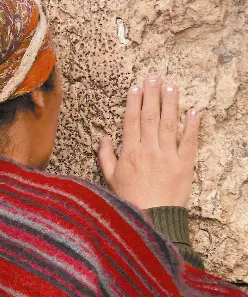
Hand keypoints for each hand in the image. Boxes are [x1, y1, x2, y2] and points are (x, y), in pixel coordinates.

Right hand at [98, 74, 199, 209]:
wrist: (153, 218)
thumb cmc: (130, 200)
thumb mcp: (110, 179)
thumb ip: (106, 156)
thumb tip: (103, 137)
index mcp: (130, 152)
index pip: (132, 121)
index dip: (133, 102)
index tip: (135, 87)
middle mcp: (148, 150)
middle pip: (150, 116)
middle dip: (151, 95)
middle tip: (153, 78)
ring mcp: (168, 156)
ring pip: (169, 123)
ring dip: (170, 103)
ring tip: (171, 87)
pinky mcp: (184, 164)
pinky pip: (189, 141)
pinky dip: (192, 125)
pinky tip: (193, 111)